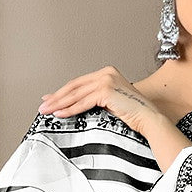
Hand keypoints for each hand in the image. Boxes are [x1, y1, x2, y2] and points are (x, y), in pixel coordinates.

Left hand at [40, 67, 160, 134]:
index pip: (79, 83)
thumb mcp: (111, 103)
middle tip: (43, 106)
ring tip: (47, 111)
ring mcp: (106, 80)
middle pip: (75, 86)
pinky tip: (60, 114)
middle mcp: (106, 73)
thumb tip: (76, 105)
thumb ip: (96, 100)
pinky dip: (70, 109)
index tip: (50, 99)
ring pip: (76, 94)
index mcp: (107, 73)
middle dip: (57, 97)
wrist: (149, 119)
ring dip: (59, 103)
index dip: (63, 92)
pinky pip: (83, 102)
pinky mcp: (106, 90)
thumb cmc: (133, 115)